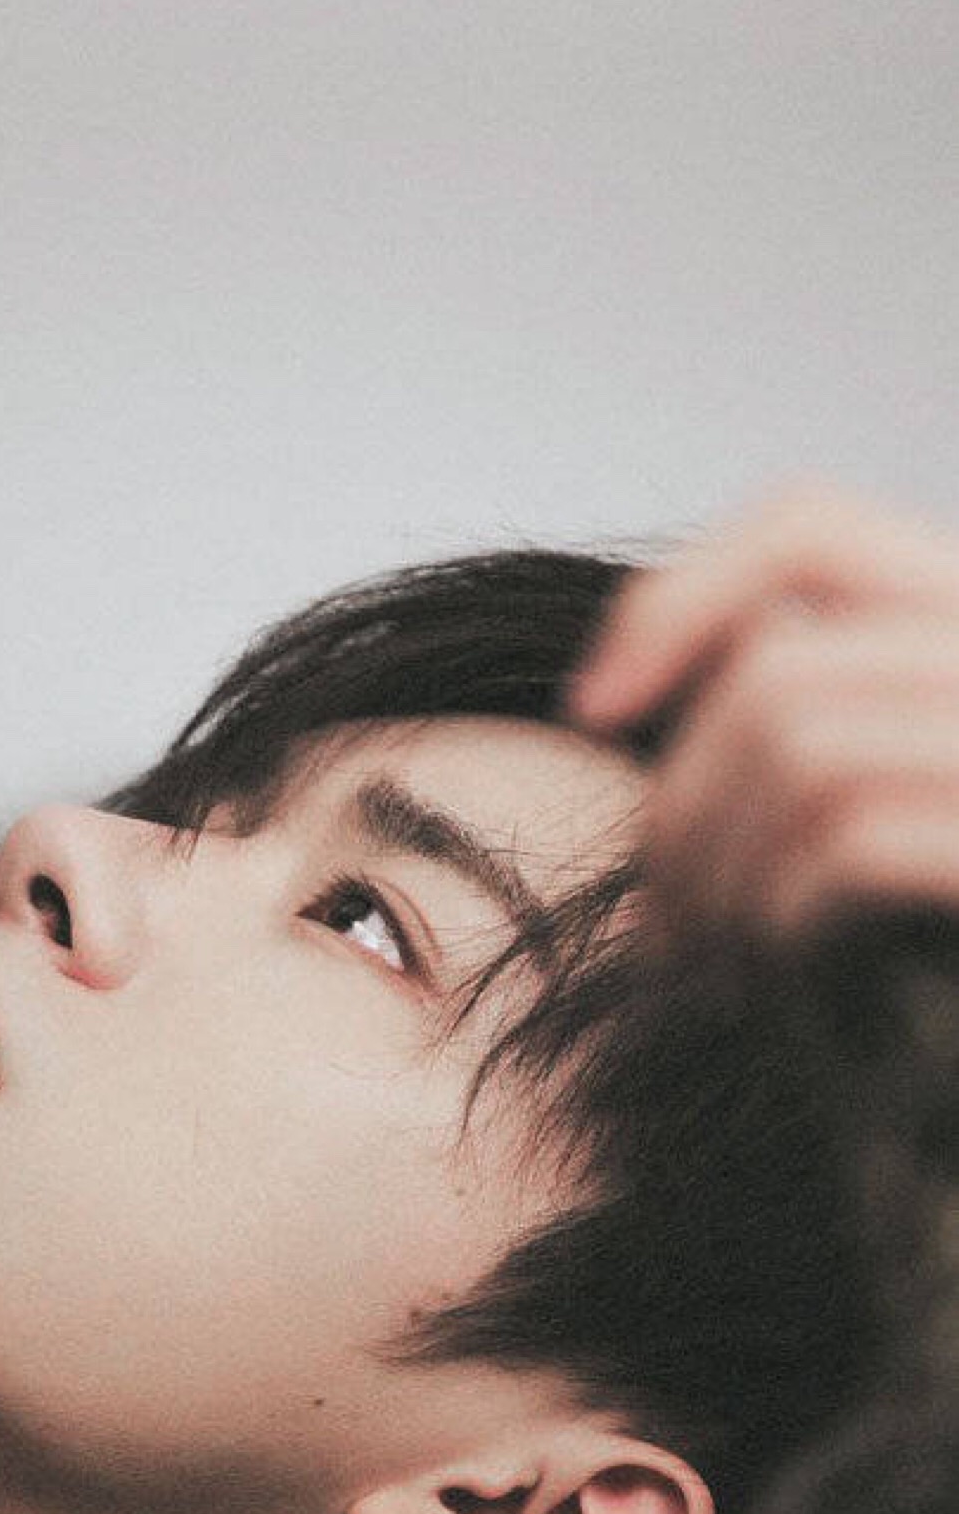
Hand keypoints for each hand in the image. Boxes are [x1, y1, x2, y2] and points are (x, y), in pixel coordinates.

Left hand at [567, 482, 958, 951]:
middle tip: (659, 924)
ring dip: (713, 872)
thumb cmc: (949, 971)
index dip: (676, 598)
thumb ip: (810, 716)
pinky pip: (852, 845)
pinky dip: (775, 918)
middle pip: (777, 668)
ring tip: (706, 966)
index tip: (591, 709)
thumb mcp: (882, 798)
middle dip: (677, 802)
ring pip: (797, 748)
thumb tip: (618, 684)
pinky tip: (771, 987)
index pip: (811, 527)